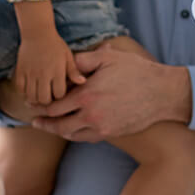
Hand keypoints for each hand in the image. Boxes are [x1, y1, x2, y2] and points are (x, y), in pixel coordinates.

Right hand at [14, 30, 84, 105]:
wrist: (37, 32)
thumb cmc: (55, 45)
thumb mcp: (68, 56)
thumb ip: (74, 71)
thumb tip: (82, 82)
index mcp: (57, 70)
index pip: (59, 94)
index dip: (60, 96)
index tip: (59, 92)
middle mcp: (43, 73)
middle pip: (44, 99)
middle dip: (47, 102)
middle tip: (48, 98)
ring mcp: (30, 73)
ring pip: (31, 97)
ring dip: (35, 99)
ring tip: (39, 96)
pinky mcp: (20, 71)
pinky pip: (20, 89)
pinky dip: (24, 93)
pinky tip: (29, 90)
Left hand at [32, 43, 189, 141]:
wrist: (161, 93)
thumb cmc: (135, 71)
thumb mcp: (107, 57)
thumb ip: (83, 60)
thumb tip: (65, 63)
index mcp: (87, 94)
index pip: (55, 104)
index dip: (41, 105)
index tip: (32, 104)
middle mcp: (91, 114)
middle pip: (59, 124)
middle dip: (44, 122)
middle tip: (35, 120)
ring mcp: (101, 127)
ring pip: (71, 134)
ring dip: (58, 131)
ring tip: (49, 127)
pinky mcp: (111, 134)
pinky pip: (86, 138)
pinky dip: (75, 135)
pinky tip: (71, 130)